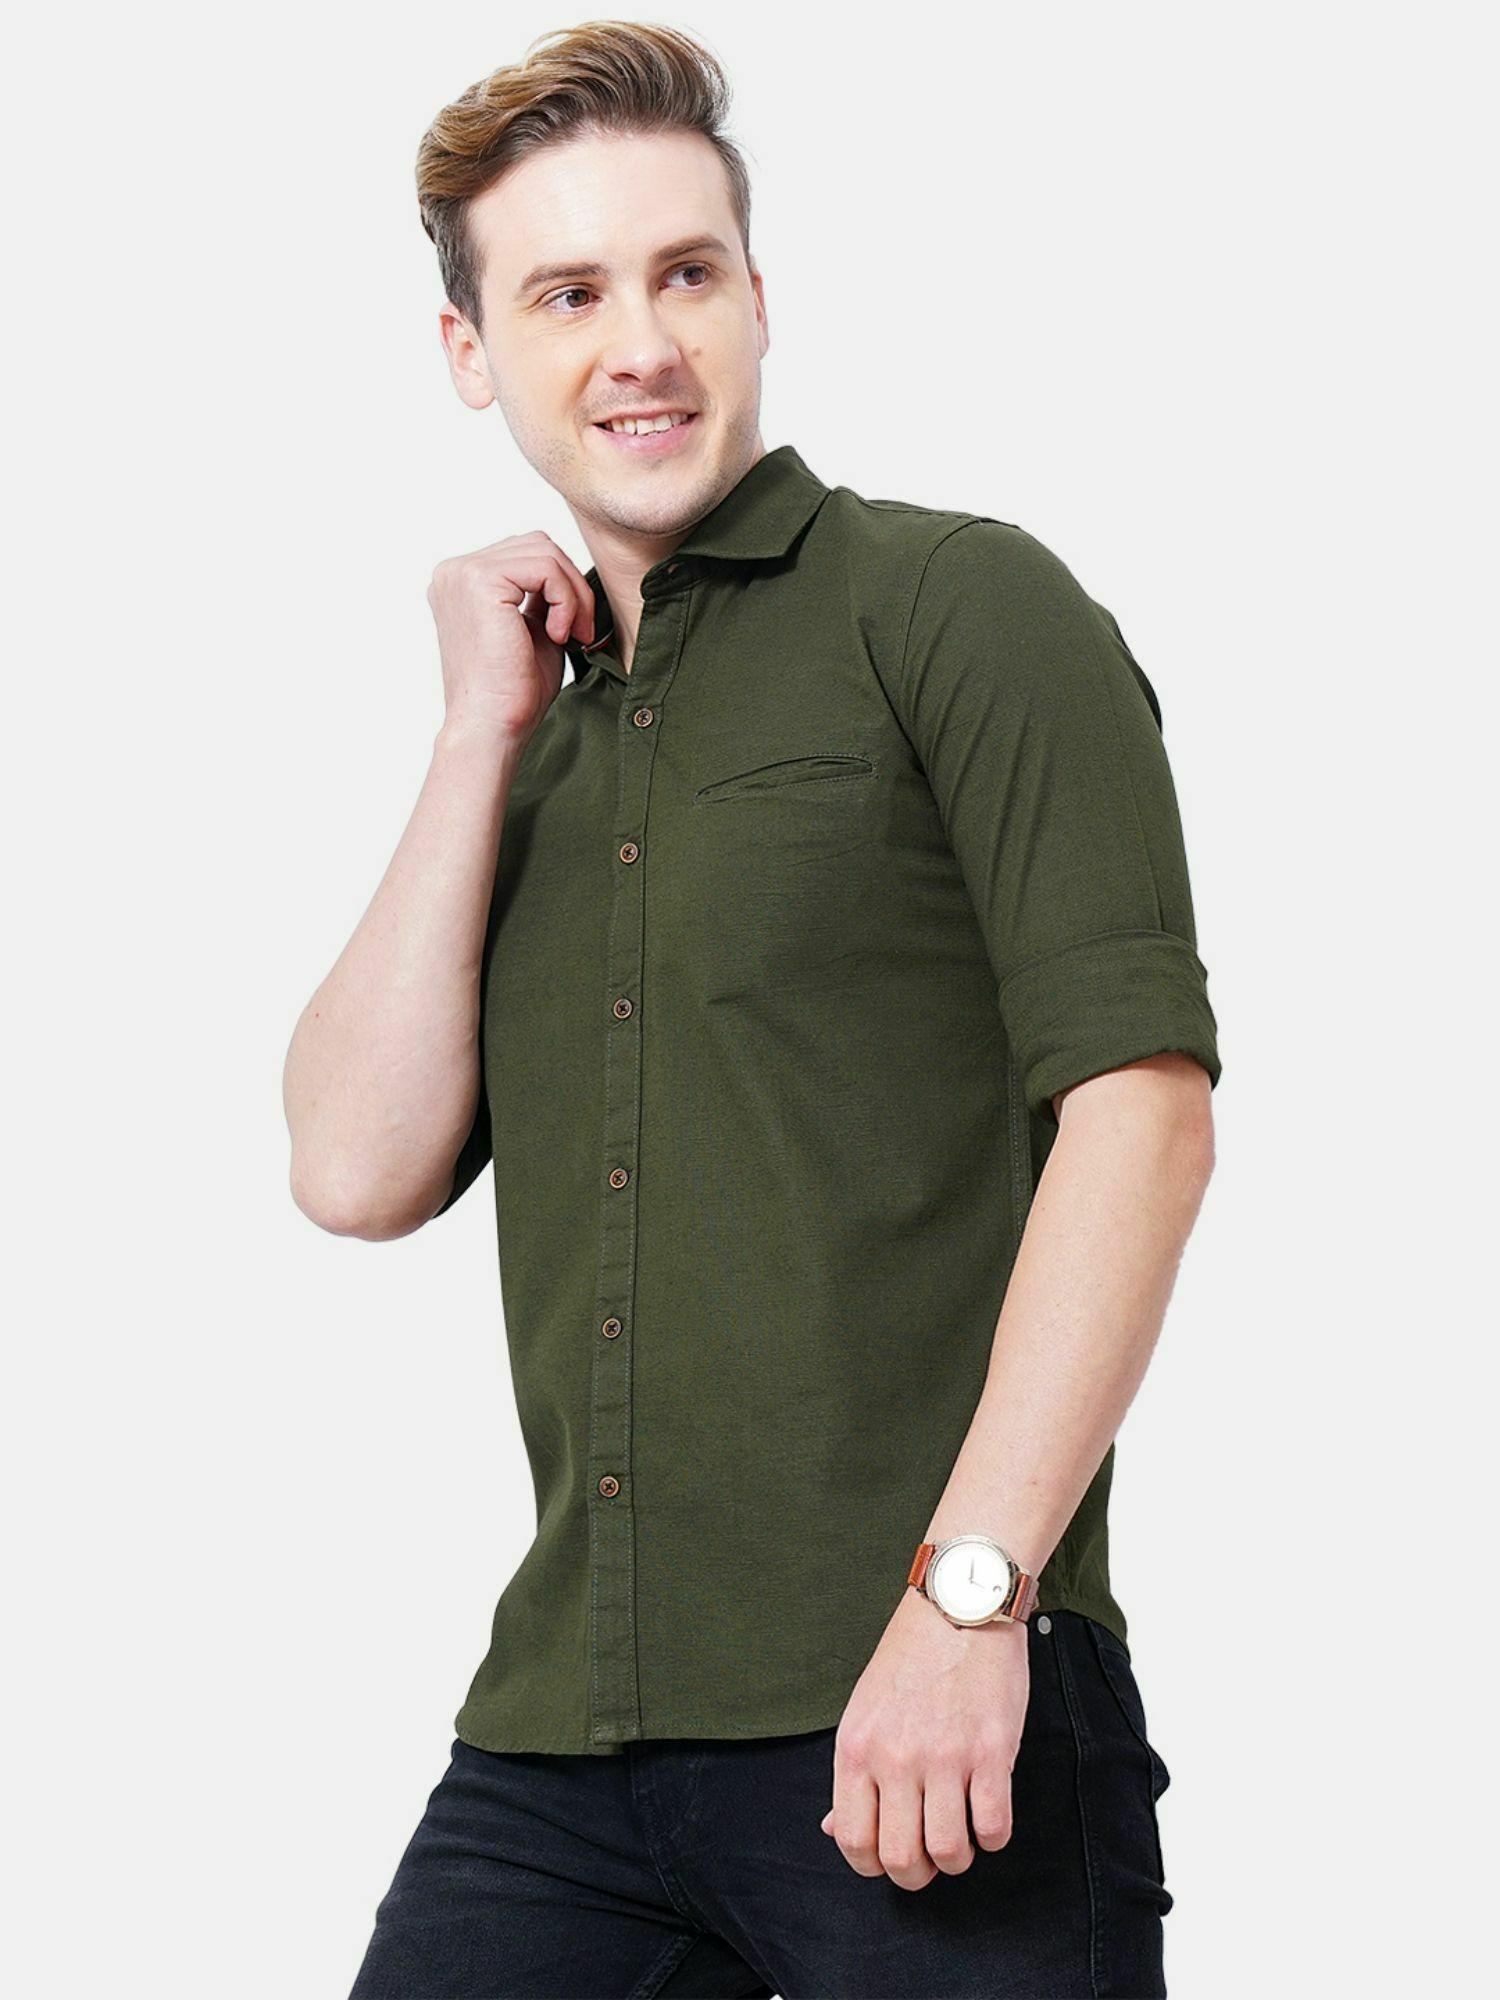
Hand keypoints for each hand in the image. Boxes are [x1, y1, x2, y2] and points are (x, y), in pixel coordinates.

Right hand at [427, 531, 596, 743]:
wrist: (491, 727)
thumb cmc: (512, 692)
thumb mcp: (533, 629)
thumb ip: (543, 595)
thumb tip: (571, 570)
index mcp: (461, 582)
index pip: (526, 555)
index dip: (562, 586)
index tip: (575, 630)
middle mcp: (454, 571)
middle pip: (537, 545)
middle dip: (571, 586)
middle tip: (582, 632)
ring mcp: (462, 572)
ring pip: (545, 552)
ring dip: (572, 594)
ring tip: (570, 635)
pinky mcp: (479, 580)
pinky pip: (546, 568)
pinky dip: (565, 600)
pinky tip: (558, 635)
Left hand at [820, 1587, 1029, 1890]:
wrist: (958, 1606)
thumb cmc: (910, 1661)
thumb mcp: (864, 1713)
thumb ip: (853, 1777)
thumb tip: (832, 1832)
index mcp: (856, 1749)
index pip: (853, 1843)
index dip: (873, 1866)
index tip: (892, 1856)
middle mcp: (895, 1758)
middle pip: (901, 1860)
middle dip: (918, 1874)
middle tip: (930, 1856)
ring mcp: (946, 1756)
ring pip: (949, 1853)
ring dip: (958, 1859)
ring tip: (962, 1836)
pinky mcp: (993, 1750)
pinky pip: (995, 1827)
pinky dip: (994, 1837)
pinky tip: (989, 1815)